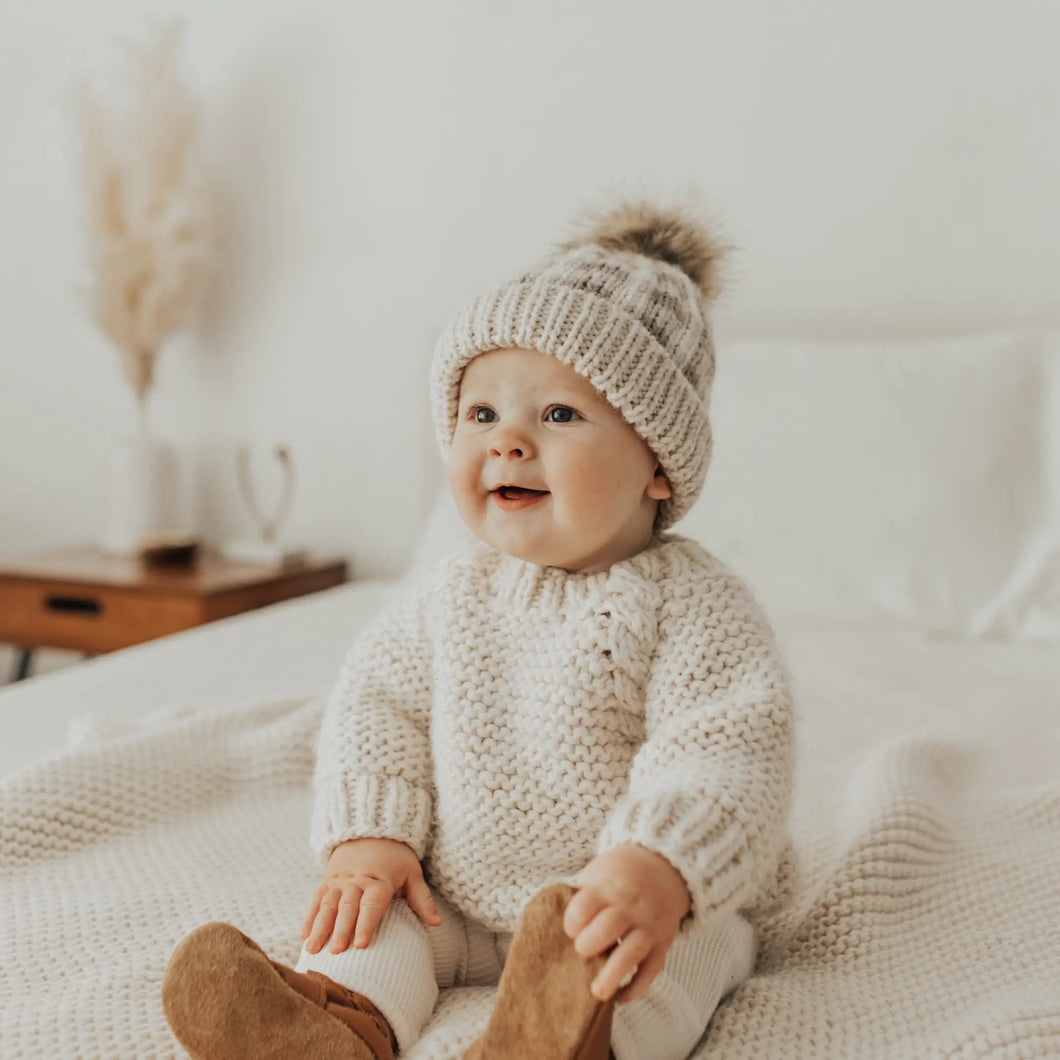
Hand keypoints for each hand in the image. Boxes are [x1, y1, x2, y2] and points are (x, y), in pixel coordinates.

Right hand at [301, 837, 441, 953]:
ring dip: (320, 927)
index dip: (366, 924)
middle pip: (348, 906)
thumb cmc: (396, 859)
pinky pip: (317, 899)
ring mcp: (340, 881)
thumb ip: (422, 899)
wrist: (372, 830)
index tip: (361, 945)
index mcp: (379, 881)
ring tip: (313, 949)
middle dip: (341, 930)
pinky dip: (309, 917)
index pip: (372, 904)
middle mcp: (357, 881)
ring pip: (328, 904)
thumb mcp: (413, 873)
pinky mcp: (328, 881)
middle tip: (336, 953)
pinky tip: (303, 936)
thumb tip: (437, 924)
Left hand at [563, 843, 690, 1004]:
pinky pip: (652, 969)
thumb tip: (550, 926)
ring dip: (613, 975)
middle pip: (608, 928)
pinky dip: (638, 986)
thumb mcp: (597, 874)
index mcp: (607, 887)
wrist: (661, 867)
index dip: (572, 923)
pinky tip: (621, 997)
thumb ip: (580, 898)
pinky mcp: (662, 943)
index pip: (584, 907)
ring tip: (597, 993)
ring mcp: (648, 925)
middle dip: (589, 945)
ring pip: (632, 951)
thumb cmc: (618, 876)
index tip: (570, 931)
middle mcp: (629, 906)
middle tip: (582, 952)